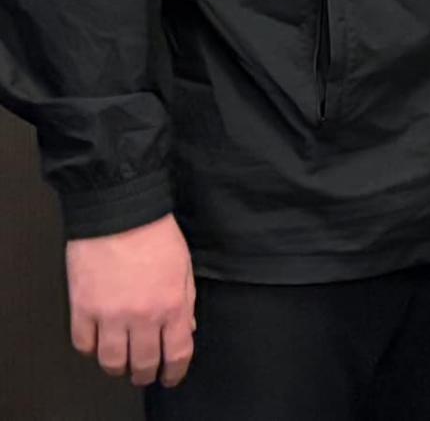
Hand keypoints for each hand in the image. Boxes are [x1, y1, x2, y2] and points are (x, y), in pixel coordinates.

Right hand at [66, 213, 196, 387]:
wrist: (120, 212)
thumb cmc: (155, 233)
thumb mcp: (184, 267)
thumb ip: (186, 302)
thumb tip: (186, 329)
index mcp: (172, 305)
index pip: (177, 352)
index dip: (175, 371)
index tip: (172, 376)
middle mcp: (142, 316)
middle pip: (143, 363)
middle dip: (146, 374)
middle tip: (145, 373)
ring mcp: (110, 315)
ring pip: (112, 362)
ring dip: (118, 367)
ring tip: (122, 362)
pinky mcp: (82, 309)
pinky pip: (84, 345)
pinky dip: (91, 349)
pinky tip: (98, 343)